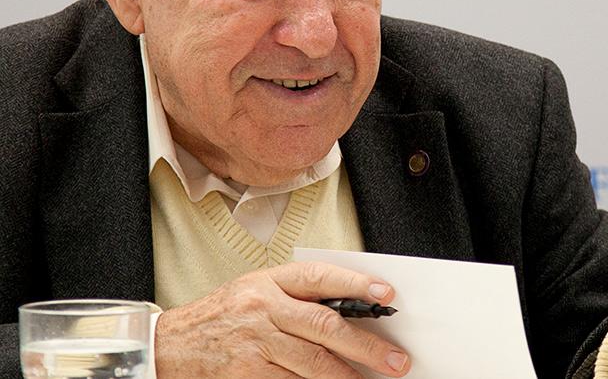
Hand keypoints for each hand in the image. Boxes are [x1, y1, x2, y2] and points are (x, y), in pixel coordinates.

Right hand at [154, 261, 410, 377]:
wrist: (172, 343)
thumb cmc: (225, 313)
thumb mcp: (258, 289)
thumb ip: (297, 295)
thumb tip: (349, 310)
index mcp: (269, 280)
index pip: (319, 277)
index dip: (355, 284)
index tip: (386, 294)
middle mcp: (264, 307)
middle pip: (324, 324)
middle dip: (365, 344)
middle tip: (395, 360)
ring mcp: (255, 342)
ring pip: (312, 361)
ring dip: (346, 376)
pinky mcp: (247, 373)